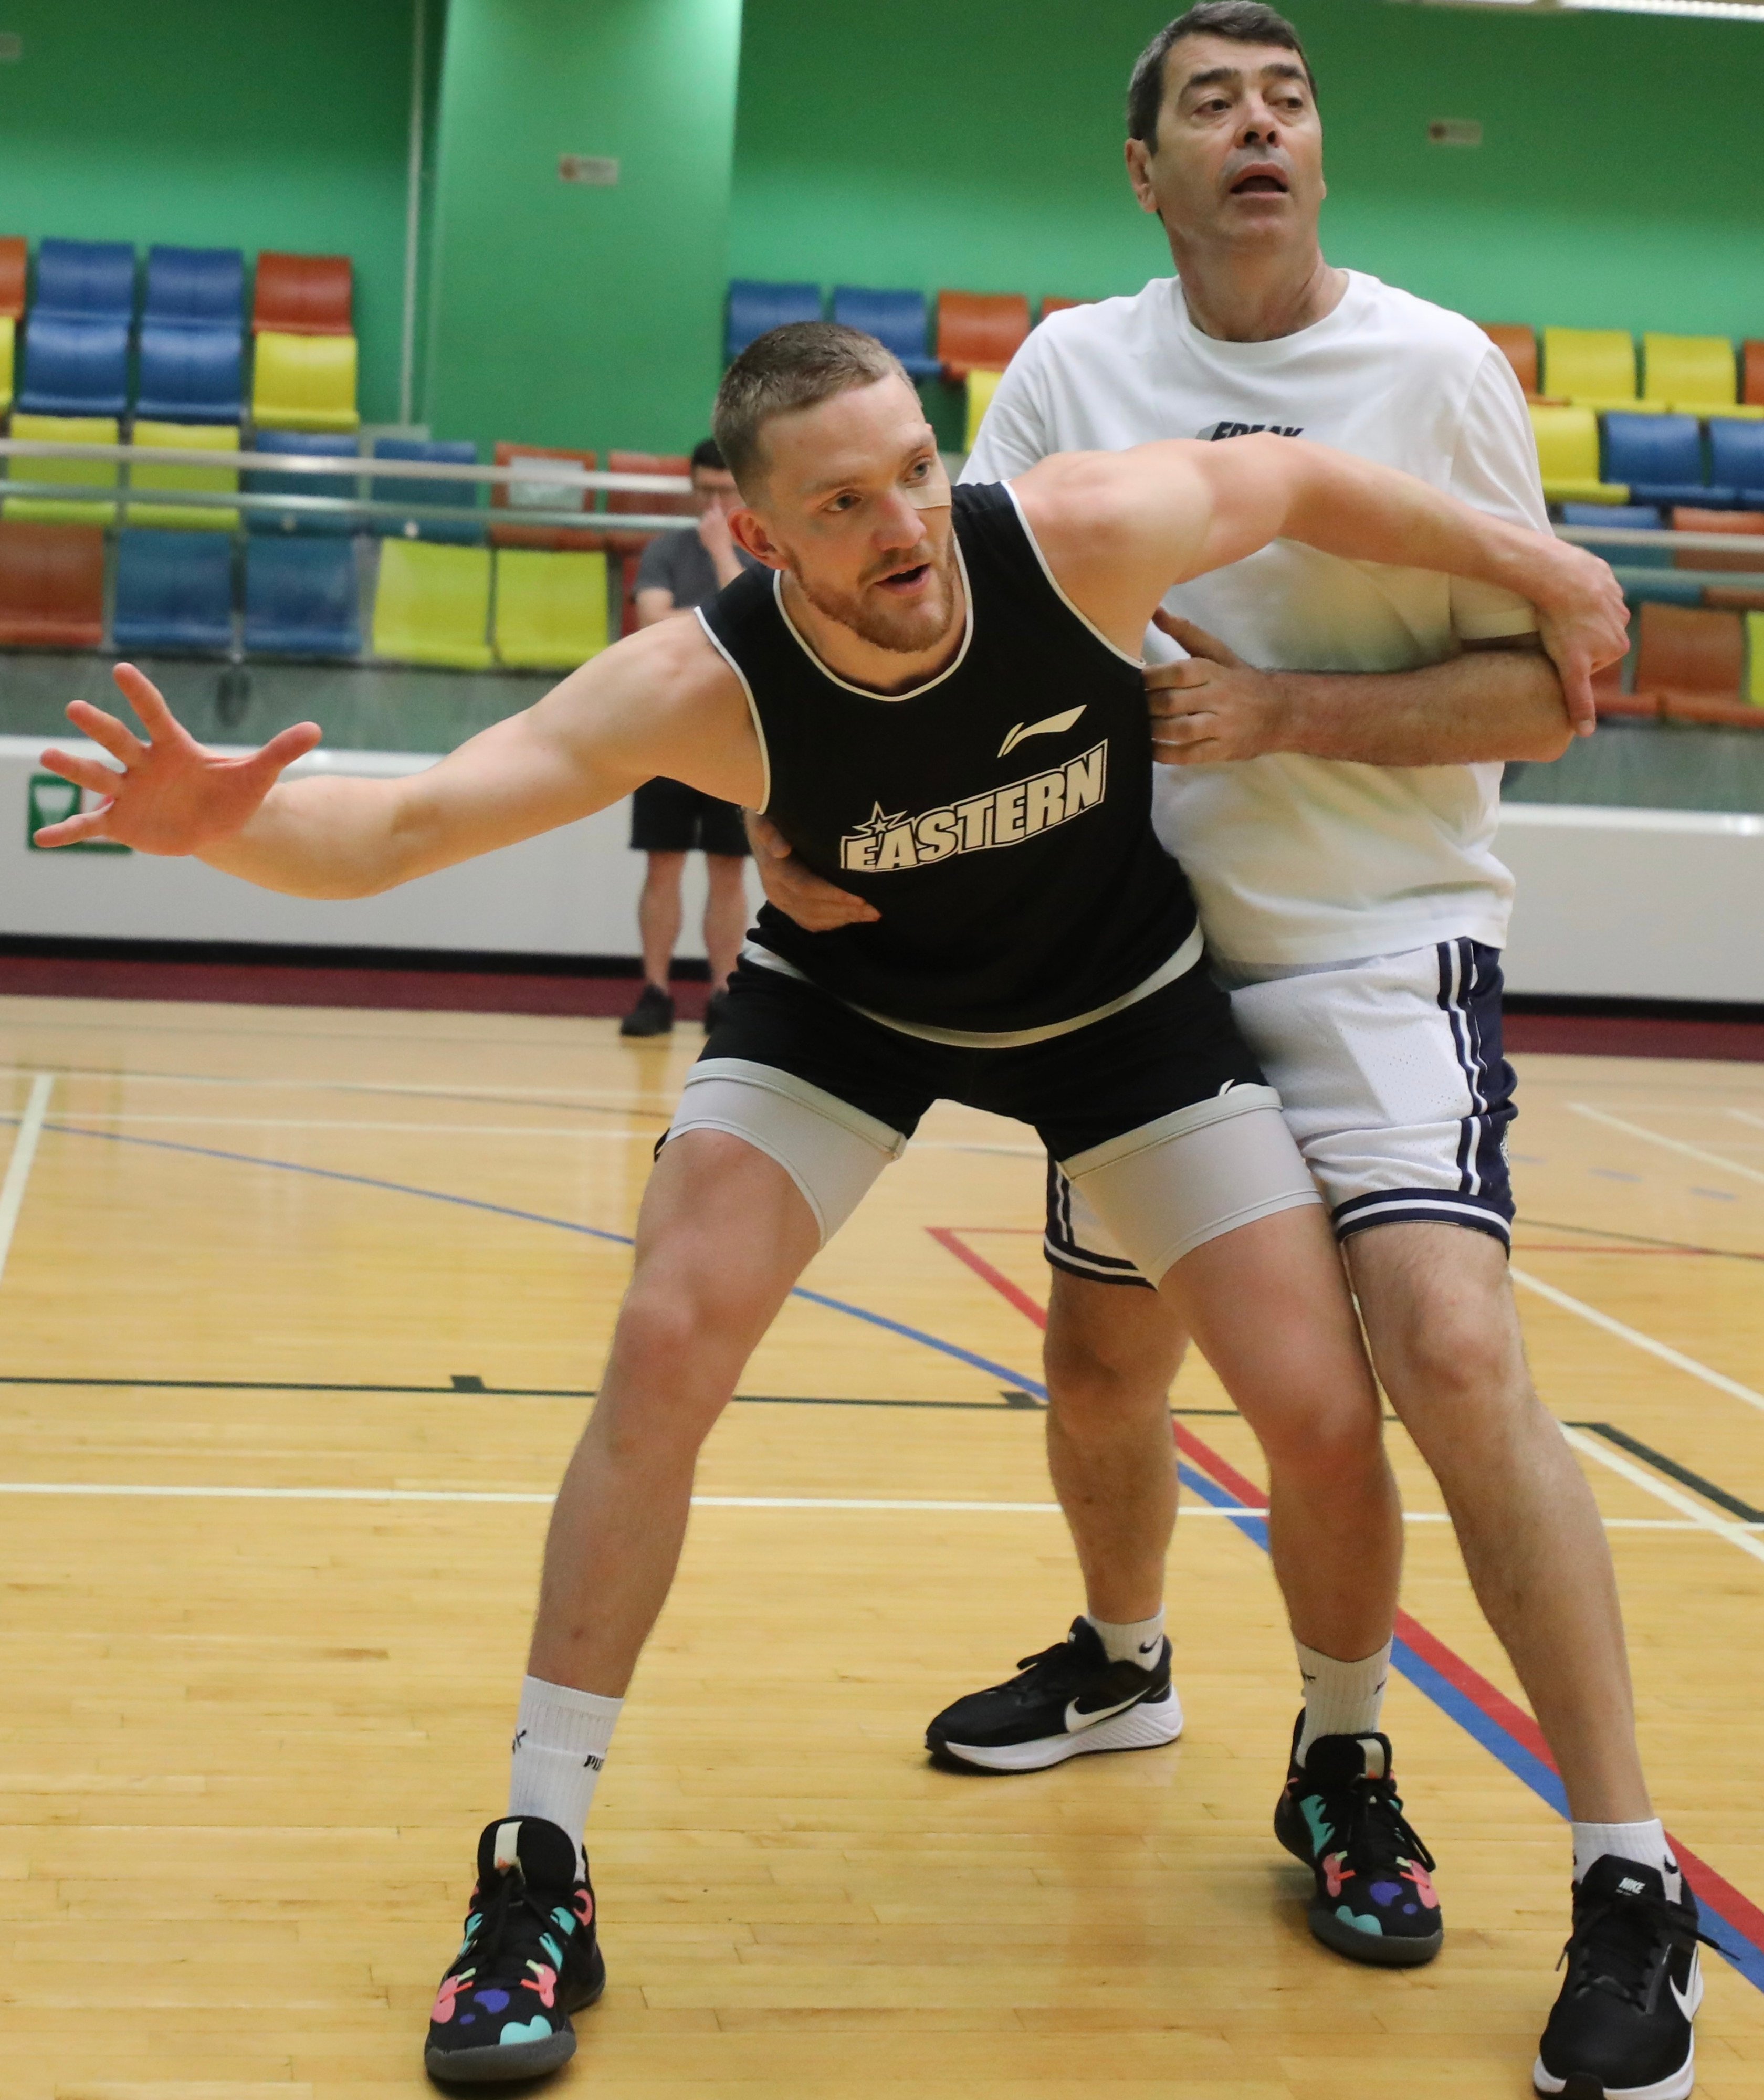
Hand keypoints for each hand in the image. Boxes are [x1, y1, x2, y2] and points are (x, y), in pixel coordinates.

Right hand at [35, 664, 321, 853]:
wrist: (216, 824)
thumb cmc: (232, 794)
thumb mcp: (257, 775)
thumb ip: (280, 751)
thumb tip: (316, 729)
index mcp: (173, 748)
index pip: (156, 715)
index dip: (141, 695)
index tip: (121, 670)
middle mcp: (143, 764)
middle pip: (119, 741)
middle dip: (100, 727)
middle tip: (76, 707)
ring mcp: (128, 792)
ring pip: (98, 776)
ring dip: (74, 768)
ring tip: (50, 758)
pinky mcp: (120, 822)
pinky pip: (90, 825)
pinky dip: (67, 831)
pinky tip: (41, 839)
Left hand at [697, 498, 733, 558]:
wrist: (719, 549)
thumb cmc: (728, 538)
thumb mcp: (729, 525)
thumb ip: (727, 516)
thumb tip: (727, 511)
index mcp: (717, 515)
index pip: (716, 504)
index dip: (715, 499)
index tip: (715, 494)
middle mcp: (709, 518)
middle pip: (709, 512)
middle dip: (712, 513)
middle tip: (717, 520)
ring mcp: (703, 524)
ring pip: (705, 519)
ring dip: (708, 521)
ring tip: (714, 529)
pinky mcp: (699, 531)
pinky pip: (701, 526)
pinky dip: (705, 528)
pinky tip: (710, 533)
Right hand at [746, 810, 877, 930]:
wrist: (763, 825)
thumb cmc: (774, 815)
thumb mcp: (766, 814)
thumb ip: (769, 830)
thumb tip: (780, 851)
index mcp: (773, 869)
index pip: (804, 888)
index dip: (831, 894)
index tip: (858, 896)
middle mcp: (776, 890)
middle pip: (813, 908)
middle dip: (845, 909)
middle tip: (875, 907)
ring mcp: (783, 902)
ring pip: (815, 918)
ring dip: (846, 918)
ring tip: (874, 912)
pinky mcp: (791, 908)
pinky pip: (813, 923)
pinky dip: (837, 921)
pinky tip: (859, 916)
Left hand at [1145, 611, 1289, 764]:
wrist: (1281, 711)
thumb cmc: (1239, 679)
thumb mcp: (1218, 652)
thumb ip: (1186, 633)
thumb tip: (1156, 611)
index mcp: (1213, 671)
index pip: (1177, 672)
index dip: (1150, 677)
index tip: (1131, 678)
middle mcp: (1218, 697)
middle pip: (1173, 702)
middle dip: (1147, 705)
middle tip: (1129, 706)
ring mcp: (1222, 726)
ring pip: (1181, 730)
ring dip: (1153, 730)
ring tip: (1139, 726)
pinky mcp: (1222, 750)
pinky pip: (1189, 755)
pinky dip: (1166, 754)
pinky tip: (1151, 748)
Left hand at [1527, 541, 1628, 736]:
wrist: (1559, 575)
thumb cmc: (1562, 623)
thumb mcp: (1570, 668)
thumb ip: (1579, 699)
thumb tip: (1586, 733)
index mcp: (1619, 646)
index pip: (1589, 664)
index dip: (1567, 661)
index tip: (1555, 654)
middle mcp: (1623, 622)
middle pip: (1589, 641)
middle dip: (1571, 640)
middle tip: (1552, 633)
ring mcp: (1615, 596)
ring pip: (1586, 616)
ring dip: (1571, 617)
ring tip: (1554, 613)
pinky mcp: (1602, 575)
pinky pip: (1583, 591)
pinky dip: (1571, 594)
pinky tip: (1560, 593)